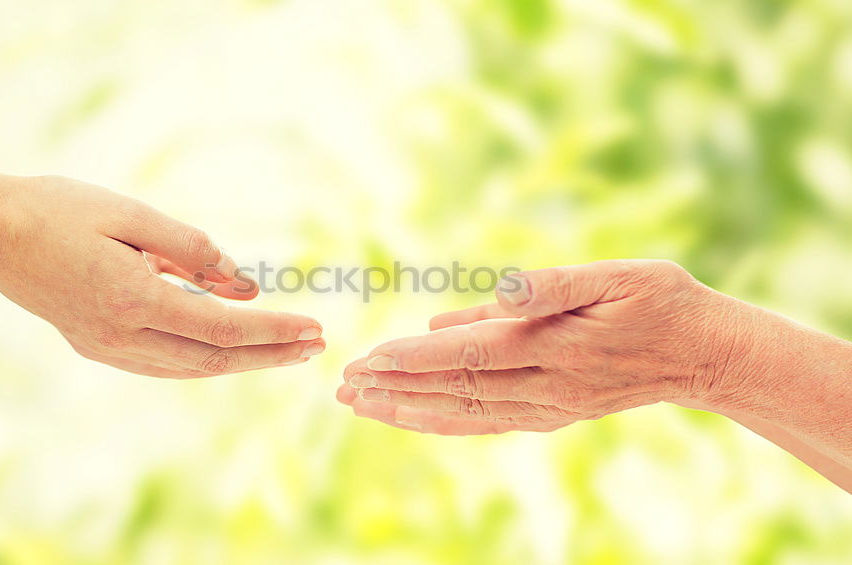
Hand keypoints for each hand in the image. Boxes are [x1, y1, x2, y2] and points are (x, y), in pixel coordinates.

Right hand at [0, 174, 324, 378]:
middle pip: (213, 359)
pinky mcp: (96, 345)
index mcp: (132, 300)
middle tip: (314, 347)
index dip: (273, 332)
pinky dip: (203, 357)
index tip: (313, 328)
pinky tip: (228, 348)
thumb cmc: (58, 209)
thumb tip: (245, 285)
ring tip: (283, 350)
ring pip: (189, 368)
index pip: (222, 330)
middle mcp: (120, 335)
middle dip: (269, 355)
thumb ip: (193, 250)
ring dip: (241, 362)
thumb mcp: (132, 214)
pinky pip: (164, 363)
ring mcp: (106, 347)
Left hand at [338, 260, 747, 434]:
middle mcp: (547, 385)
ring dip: (410, 409)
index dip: (418, 359)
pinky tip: (413, 418)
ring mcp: (549, 407)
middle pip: (457, 389)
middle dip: (396, 387)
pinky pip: (487, 422)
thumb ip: (550, 286)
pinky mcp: (552, 414)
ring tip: (361, 405)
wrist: (702, 355)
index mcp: (558, 346)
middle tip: (343, 385)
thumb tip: (491, 293)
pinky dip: (445, 421)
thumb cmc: (660, 302)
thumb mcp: (616, 277)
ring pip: (466, 413)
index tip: (370, 359)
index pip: (472, 354)